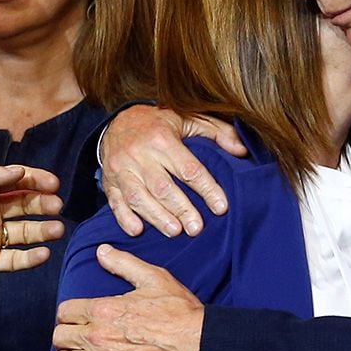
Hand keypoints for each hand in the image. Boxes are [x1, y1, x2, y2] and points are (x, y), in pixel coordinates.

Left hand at [0, 163, 62, 287]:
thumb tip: (20, 171)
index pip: (17, 183)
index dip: (37, 181)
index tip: (54, 184)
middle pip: (25, 206)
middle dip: (43, 205)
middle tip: (57, 206)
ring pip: (25, 233)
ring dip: (43, 230)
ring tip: (57, 230)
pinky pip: (15, 259)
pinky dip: (31, 258)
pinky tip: (44, 253)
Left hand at [47, 245, 203, 350]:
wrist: (197, 345)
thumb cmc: (178, 311)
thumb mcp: (153, 278)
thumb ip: (124, 264)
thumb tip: (101, 251)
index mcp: (103, 310)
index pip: (64, 312)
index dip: (66, 313)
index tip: (72, 317)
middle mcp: (96, 337)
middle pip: (59, 337)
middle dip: (61, 335)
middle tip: (68, 337)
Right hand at [100, 106, 245, 237]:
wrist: (116, 121)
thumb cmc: (159, 124)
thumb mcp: (189, 119)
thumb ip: (217, 133)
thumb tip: (242, 150)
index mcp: (162, 138)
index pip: (188, 169)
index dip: (206, 189)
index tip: (220, 207)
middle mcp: (139, 154)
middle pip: (162, 187)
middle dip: (181, 209)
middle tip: (196, 228)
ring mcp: (121, 168)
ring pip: (138, 197)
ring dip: (157, 217)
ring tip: (175, 231)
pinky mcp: (109, 181)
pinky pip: (115, 202)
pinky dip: (125, 218)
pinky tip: (138, 230)